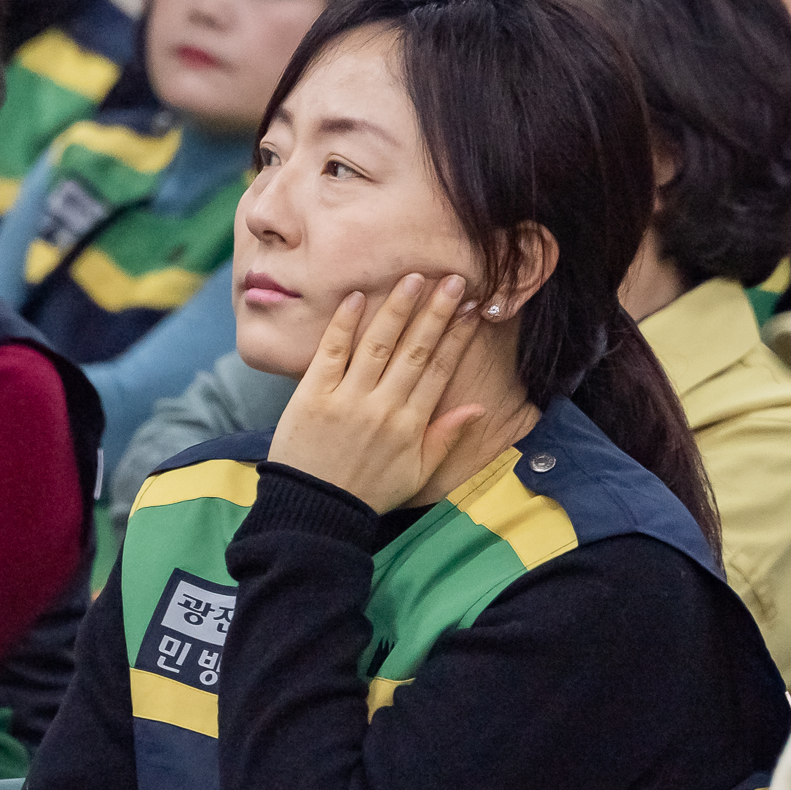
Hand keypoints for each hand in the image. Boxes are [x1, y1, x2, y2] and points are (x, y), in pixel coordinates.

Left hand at [268, 273, 485, 512]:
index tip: (472, 308)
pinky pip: (332, 351)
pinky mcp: (313, 394)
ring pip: (378, 343)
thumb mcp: (417, 474)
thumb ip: (446, 438)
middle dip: (436, 312)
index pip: (439, 369)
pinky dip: (344, 323)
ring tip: (413, 278)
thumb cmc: (368, 492)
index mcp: (411, 424)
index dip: (457, 336)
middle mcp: (383, 406)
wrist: (315, 512)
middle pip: (415, 349)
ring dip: (397, 308)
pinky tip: (357, 296)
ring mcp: (347, 398)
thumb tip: (477, 407)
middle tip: (452, 279)